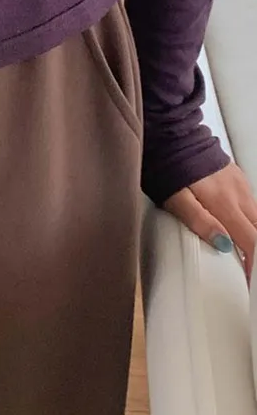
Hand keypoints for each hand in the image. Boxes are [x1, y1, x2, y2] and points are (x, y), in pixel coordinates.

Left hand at [163, 163, 256, 282]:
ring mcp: (240, 185)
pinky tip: (240, 227)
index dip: (255, 265)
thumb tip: (223, 244)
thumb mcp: (175, 198)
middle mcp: (239, 194)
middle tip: (250, 272)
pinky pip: (251, 204)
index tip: (251, 282)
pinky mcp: (237, 177)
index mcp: (224, 203)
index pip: (251, 242)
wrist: (171, 133)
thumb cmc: (167, 166)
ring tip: (246, 255)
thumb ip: (199, 220)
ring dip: (254, 235)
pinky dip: (250, 220)